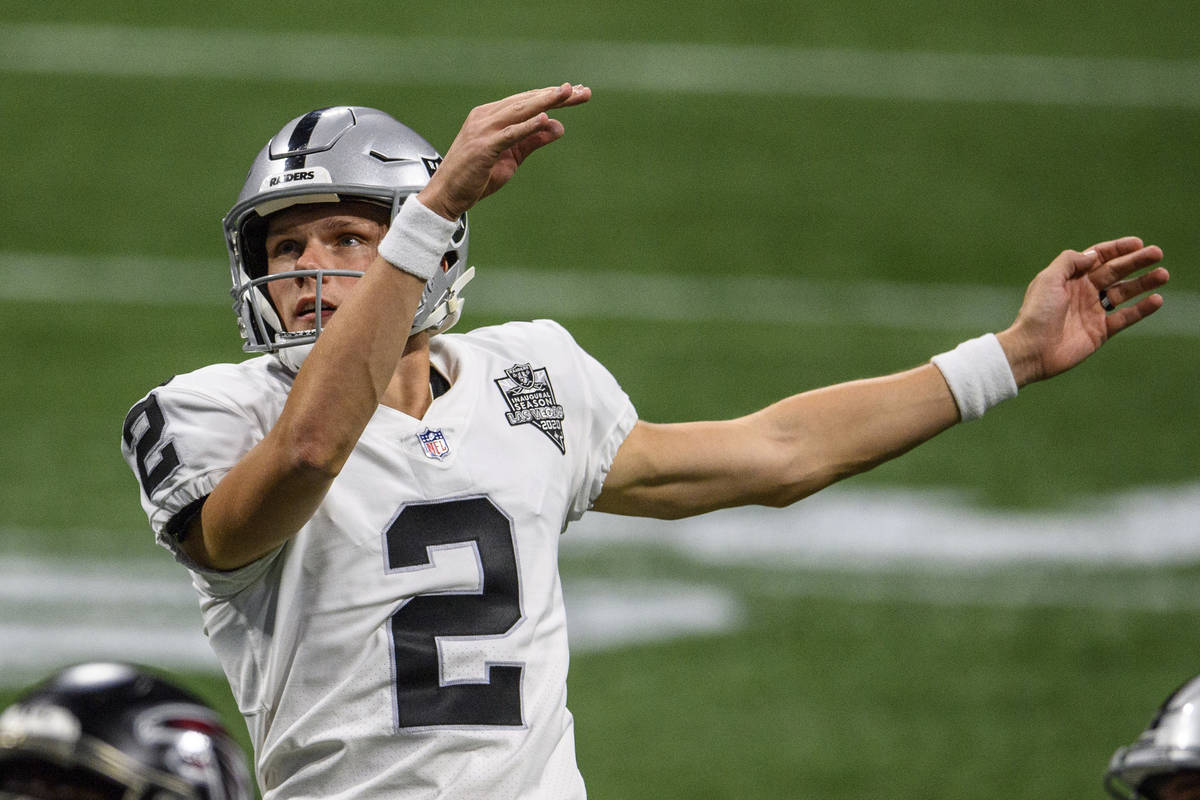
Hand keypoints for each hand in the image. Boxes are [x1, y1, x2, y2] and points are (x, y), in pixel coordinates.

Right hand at [417, 83, 591, 220]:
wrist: (446, 195)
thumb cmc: (477, 176)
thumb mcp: (511, 158)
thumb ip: (532, 141)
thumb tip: (559, 127)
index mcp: (492, 116)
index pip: (527, 101)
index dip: (553, 97)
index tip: (579, 92)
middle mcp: (486, 116)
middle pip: (527, 101)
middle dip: (556, 96)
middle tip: (583, 91)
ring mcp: (483, 130)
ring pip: (519, 111)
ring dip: (545, 102)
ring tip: (567, 93)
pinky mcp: (483, 147)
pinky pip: (509, 134)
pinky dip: (527, 126)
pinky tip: (544, 118)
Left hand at [997, 236, 1168, 385]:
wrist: (1031, 349)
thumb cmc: (1037, 313)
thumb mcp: (1049, 280)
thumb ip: (1070, 262)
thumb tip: (1093, 256)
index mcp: (1069, 278)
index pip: (1098, 258)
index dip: (1118, 249)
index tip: (1138, 243)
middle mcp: (1083, 292)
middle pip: (1115, 272)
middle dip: (1136, 262)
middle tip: (1157, 253)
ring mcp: (1093, 312)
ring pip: (1124, 292)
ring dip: (1144, 283)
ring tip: (1163, 274)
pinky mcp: (1100, 331)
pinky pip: (1126, 317)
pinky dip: (1141, 309)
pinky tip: (1156, 300)